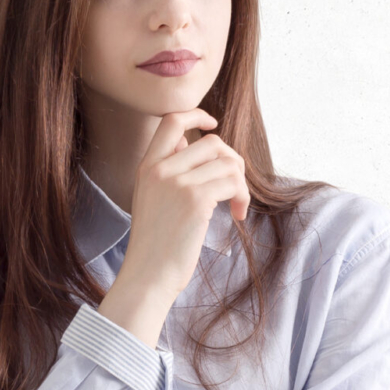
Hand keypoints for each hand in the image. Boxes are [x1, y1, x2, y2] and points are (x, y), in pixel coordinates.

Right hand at [97, 109, 247, 347]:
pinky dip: (243, 197)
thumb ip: (168, 170)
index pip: (170, 120)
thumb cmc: (155, 244)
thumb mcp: (151, 198)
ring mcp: (178, 183)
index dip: (196, 114)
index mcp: (147, 166)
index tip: (212, 123)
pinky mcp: (196, 200)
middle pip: (211, 142)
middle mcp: (160, 169)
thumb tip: (193, 143)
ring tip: (237, 206)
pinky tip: (238, 215)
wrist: (148, 276)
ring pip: (227, 162)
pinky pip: (233, 182)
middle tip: (234, 187)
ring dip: (241, 184)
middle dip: (232, 160)